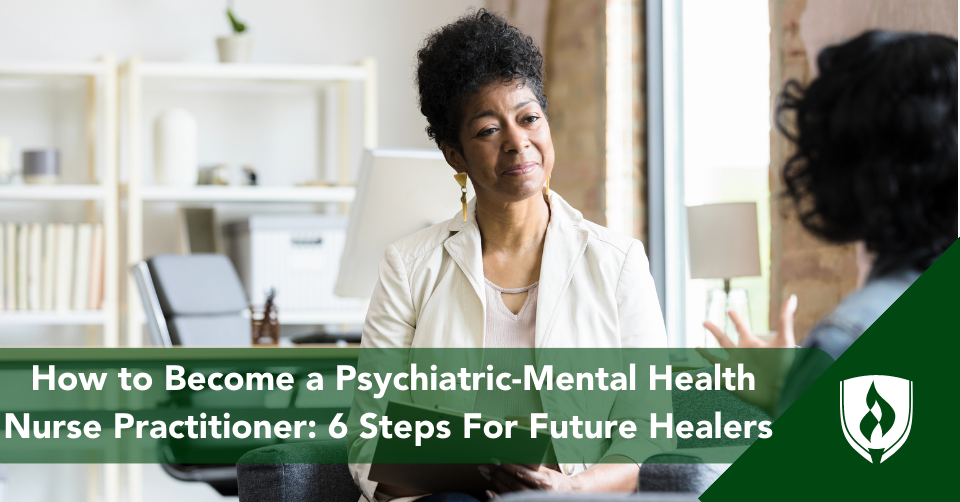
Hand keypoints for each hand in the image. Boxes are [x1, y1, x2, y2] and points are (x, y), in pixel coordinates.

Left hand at [479, 464, 573, 493]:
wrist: (569, 494)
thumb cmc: (555, 479)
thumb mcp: (546, 469)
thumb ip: (530, 464)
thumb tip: (512, 454)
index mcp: (545, 479)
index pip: (522, 471)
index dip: (507, 465)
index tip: (495, 458)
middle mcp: (540, 491)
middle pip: (514, 481)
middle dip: (497, 472)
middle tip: (485, 465)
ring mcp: (535, 498)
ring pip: (512, 491)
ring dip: (496, 481)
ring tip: (486, 473)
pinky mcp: (532, 501)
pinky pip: (513, 499)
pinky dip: (499, 494)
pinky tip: (490, 490)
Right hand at [697, 295, 798, 414]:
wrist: (782, 391)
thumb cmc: (786, 367)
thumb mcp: (784, 340)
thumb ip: (785, 319)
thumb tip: (792, 298)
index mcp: (751, 344)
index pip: (741, 328)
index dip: (736, 318)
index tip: (730, 310)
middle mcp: (740, 355)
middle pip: (723, 339)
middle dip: (714, 330)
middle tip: (704, 321)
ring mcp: (734, 368)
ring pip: (715, 359)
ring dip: (705, 354)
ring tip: (697, 348)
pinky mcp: (730, 382)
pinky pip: (711, 379)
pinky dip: (698, 379)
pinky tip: (688, 378)